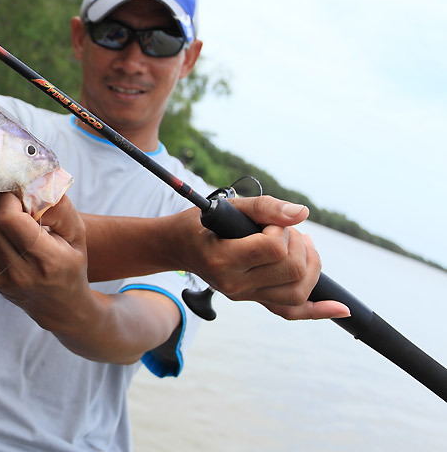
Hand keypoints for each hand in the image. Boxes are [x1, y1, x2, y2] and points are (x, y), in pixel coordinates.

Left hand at [0, 192, 181, 362]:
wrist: (59, 306)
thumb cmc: (70, 263)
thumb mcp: (77, 234)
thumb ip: (58, 206)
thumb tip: (33, 182)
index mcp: (45, 262)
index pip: (8, 219)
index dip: (9, 196)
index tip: (20, 191)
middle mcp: (16, 272)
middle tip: (12, 194)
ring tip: (12, 211)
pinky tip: (5, 226)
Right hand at [189, 196, 350, 320]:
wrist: (179, 246)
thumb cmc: (201, 223)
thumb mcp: (227, 207)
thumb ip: (264, 207)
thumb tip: (302, 214)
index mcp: (223, 261)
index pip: (273, 249)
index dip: (279, 229)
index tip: (266, 222)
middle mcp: (234, 285)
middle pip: (292, 270)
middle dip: (298, 244)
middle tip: (283, 230)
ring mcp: (245, 296)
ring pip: (298, 291)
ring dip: (310, 264)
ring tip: (299, 245)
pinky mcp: (254, 300)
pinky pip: (291, 312)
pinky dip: (318, 312)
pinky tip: (340, 309)